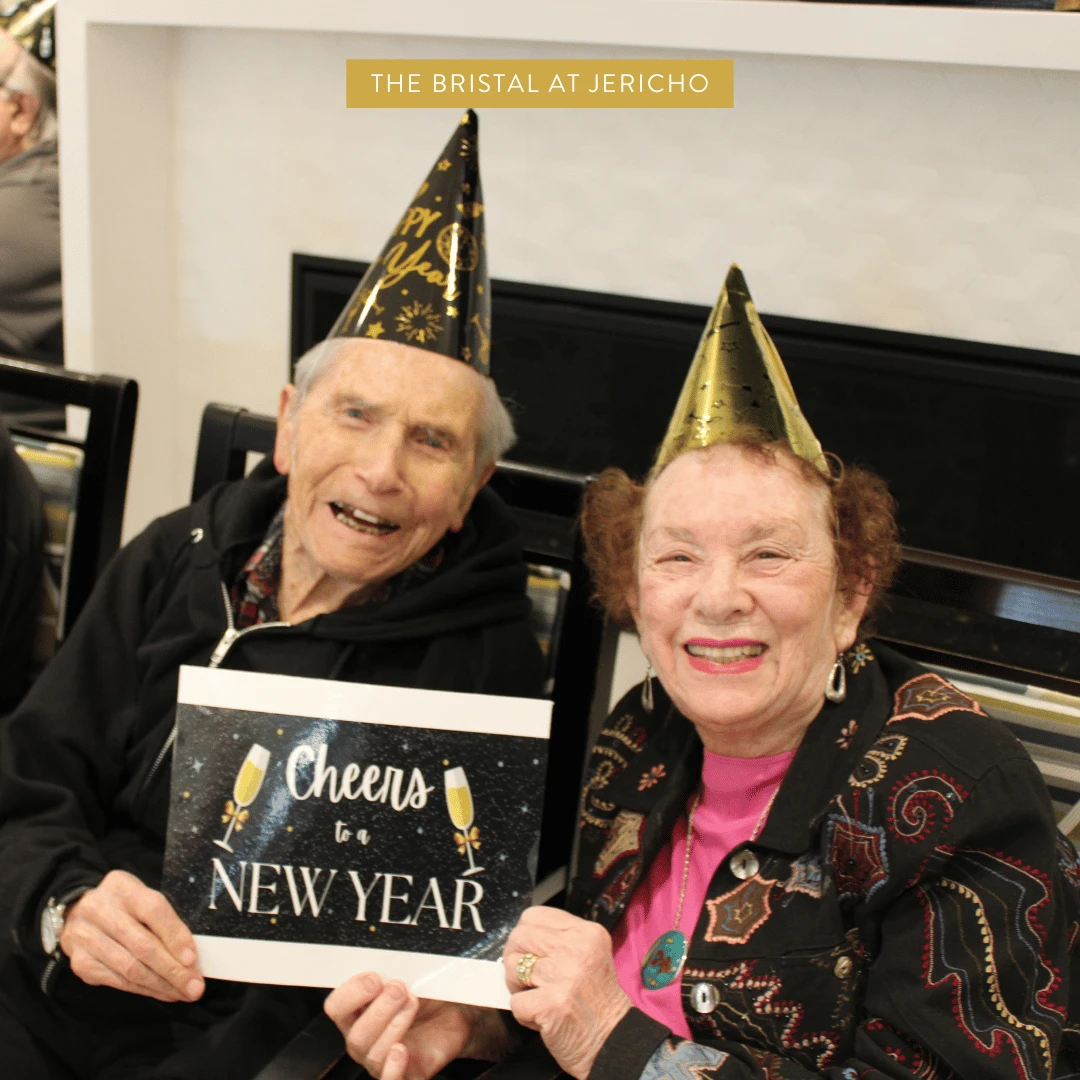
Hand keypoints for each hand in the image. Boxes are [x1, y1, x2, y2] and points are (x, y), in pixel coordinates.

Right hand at [59, 870, 202, 1002]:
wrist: (77, 913)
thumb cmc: (123, 906)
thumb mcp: (142, 899)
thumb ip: (164, 921)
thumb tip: (191, 957)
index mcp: (122, 886)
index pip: (153, 910)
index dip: (175, 936)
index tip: (192, 959)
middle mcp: (100, 909)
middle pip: (142, 945)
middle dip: (172, 970)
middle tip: (194, 987)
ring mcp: (86, 937)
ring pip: (130, 968)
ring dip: (160, 984)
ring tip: (182, 993)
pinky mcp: (80, 962)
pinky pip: (118, 981)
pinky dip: (144, 990)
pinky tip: (162, 992)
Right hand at [326, 973, 513, 1079]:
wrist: (460, 1010)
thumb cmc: (429, 990)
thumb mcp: (411, 973)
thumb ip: (393, 967)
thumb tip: (387, 953)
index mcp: (358, 1012)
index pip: (336, 1007)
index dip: (351, 993)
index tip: (375, 977)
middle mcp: (364, 1039)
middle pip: (355, 1035)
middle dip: (379, 1008)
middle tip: (400, 987)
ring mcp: (382, 1060)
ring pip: (373, 1053)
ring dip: (394, 1024)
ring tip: (413, 1003)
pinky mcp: (406, 1074)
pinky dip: (392, 1068)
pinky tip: (402, 1049)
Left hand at [504, 907, 630, 1079]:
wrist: (614, 1042)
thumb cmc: (596, 1002)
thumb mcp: (589, 956)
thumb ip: (559, 941)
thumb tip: (519, 938)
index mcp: (586, 933)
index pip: (534, 915)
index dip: (526, 936)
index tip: (532, 953)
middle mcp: (577, 949)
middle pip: (519, 937)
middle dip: (515, 959)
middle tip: (529, 979)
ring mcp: (564, 976)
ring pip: (512, 966)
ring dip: (517, 987)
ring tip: (538, 997)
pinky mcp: (552, 1004)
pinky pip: (515, 1002)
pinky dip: (523, 1015)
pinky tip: (543, 1018)